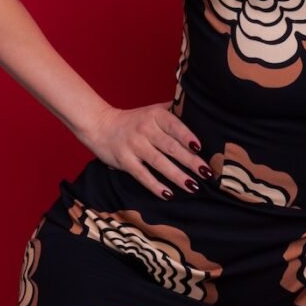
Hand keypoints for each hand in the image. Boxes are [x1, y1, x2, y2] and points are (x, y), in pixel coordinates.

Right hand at [77, 102, 212, 198]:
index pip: (174, 125)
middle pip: (170, 147)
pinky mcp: (124, 161)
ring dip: (177, 176)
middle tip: (206, 172)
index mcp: (155, 115)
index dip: (187, 136)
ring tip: (193, 186)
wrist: (100, 125)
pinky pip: (142, 175)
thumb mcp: (152, 110)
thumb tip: (198, 111)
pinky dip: (155, 186)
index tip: (199, 148)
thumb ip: (173, 111)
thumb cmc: (134, 121)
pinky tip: (168, 194)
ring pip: (159, 163)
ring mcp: (134, 146)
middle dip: (190, 161)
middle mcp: (145, 129)